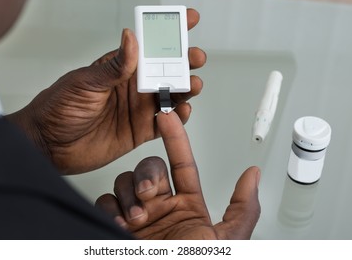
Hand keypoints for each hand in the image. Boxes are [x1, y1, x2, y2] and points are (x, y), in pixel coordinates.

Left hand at [6, 9, 205, 173]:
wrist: (50, 145)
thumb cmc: (59, 108)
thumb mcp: (85, 82)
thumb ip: (113, 66)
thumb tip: (131, 38)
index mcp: (120, 68)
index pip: (149, 45)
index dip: (169, 31)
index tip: (189, 19)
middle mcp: (132, 87)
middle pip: (166, 70)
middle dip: (185, 61)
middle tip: (195, 57)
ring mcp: (137, 108)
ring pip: (171, 95)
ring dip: (186, 89)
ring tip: (193, 85)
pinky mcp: (140, 130)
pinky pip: (165, 123)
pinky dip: (177, 117)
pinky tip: (183, 111)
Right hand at [96, 111, 260, 239]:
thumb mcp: (227, 241)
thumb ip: (243, 207)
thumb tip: (253, 174)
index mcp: (187, 206)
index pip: (181, 162)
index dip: (175, 138)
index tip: (168, 117)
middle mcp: (160, 207)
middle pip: (148, 169)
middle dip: (147, 176)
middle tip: (151, 196)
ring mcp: (137, 216)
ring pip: (125, 182)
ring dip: (129, 195)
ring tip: (137, 219)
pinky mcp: (115, 226)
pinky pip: (106, 202)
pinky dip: (110, 208)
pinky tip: (120, 224)